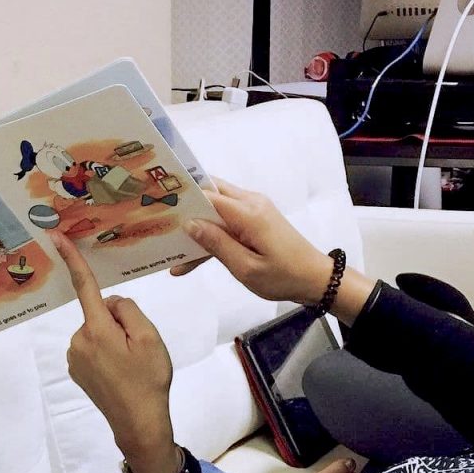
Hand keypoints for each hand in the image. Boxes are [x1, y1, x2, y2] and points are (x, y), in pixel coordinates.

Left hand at [52, 232, 179, 472]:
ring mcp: (75, 357)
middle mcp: (78, 340)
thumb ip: (127, 310)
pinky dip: (106, 354)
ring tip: (130, 364)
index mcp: (97, 329)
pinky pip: (92, 348)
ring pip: (97, 331)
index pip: (84, 286)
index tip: (55, 237)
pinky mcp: (76, 370)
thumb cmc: (148, 380)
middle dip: (118, 323)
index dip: (72, 260)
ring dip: (112, 340)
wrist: (138, 423)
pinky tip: (120, 372)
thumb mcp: (149, 337)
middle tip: (137, 350)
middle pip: (99, 313)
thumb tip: (110, 304)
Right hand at [172, 178, 332, 305]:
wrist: (315, 279)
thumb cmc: (284, 277)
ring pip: (216, 208)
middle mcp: (251, 203)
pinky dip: (211, 234)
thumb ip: (217, 244)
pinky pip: (227, 220)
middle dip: (186, 207)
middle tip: (159, 220)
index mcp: (249, 213)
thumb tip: (190, 224)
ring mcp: (255, 209)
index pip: (208, 196)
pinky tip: (193, 257)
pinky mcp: (256, 220)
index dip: (183, 201)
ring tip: (173, 249)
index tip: (159, 207)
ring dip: (197, 226)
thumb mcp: (246, 268)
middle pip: (211, 193)